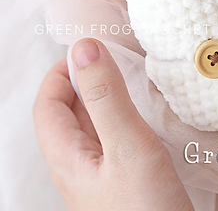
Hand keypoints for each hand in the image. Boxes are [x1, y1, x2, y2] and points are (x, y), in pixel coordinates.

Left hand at [33, 38, 193, 210]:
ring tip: (130, 78)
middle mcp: (78, 169)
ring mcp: (100, 179)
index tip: (89, 49)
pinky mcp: (123, 184)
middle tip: (113, 56)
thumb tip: (83, 48)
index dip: (60, 73)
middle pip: (67, 116)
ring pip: (92, 129)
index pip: (47, 106)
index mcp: (67, 159)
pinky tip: (145, 116)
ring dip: (104, 99)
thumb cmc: (145, 207)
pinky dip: (122, 118)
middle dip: (83, 81)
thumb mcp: (126, 145)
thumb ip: (105, 96)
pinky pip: (113, 143)